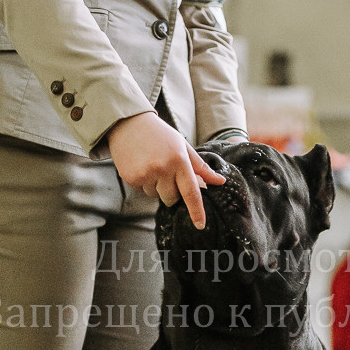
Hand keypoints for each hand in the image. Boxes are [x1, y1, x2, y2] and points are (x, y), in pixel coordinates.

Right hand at [107, 112, 225, 227]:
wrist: (128, 123)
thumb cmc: (160, 135)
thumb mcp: (183, 146)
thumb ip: (200, 167)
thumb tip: (220, 181)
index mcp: (179, 160)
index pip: (191, 192)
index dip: (196, 211)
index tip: (200, 225)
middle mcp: (162, 168)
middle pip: (172, 199)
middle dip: (172, 191)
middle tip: (166, 172)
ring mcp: (145, 174)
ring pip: (156, 196)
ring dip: (156, 187)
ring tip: (151, 165)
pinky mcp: (131, 178)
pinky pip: (142, 192)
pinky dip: (143, 184)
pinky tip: (141, 166)